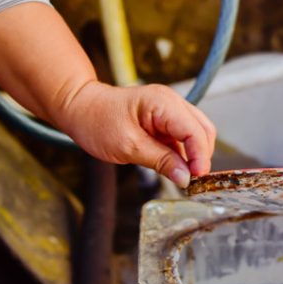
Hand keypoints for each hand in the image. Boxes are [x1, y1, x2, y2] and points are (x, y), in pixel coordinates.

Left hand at [56, 81, 216, 187]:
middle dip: (201, 156)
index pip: (194, 131)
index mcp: (162, 103)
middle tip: (192, 181)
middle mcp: (171, 102)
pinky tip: (176, 168)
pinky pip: (183, 137)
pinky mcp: (165, 120)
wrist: (80, 109)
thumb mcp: (128, 147)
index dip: (200, 156)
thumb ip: (161, 161)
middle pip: (203, 130)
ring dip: (194, 155)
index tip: (196, 178)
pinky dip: (184, 153)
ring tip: (185, 177)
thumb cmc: (97, 122)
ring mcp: (169, 110)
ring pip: (196, 133)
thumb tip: (186, 178)